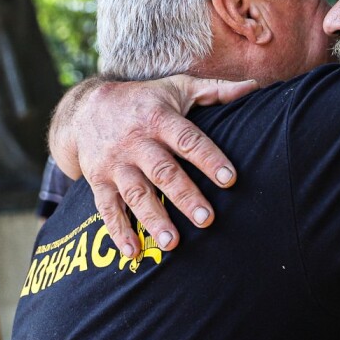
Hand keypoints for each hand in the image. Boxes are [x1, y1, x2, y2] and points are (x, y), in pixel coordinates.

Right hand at [49, 74, 258, 257]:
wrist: (86, 108)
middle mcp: (136, 142)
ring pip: (135, 194)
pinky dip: (118, 232)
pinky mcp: (98, 181)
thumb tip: (253, 87)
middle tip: (207, 220)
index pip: (187, 139)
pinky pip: (107, 209)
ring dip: (154, 219)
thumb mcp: (177, 88)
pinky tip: (133, 252)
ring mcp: (115, 164)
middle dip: (185, 196)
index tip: (230, 179)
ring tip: (172, 244)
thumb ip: (215, 90)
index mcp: (159, 118)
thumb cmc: (144, 100)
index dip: (209, 159)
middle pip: (163, 171)